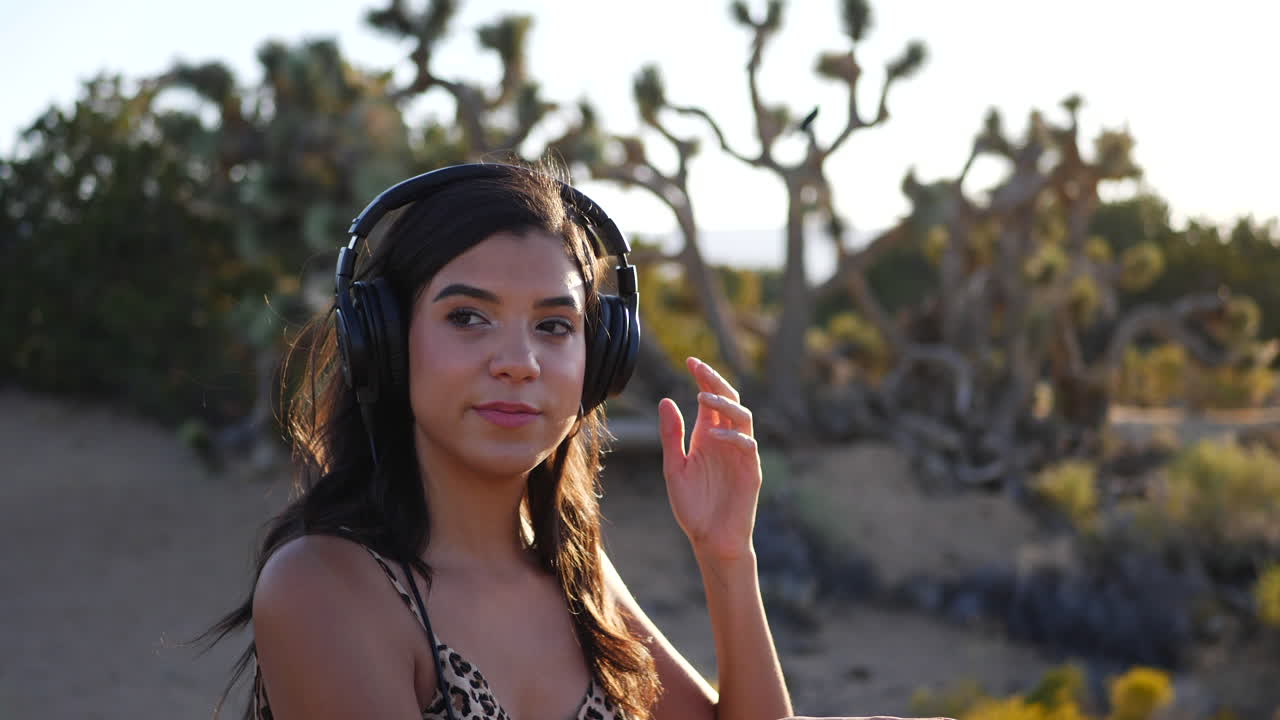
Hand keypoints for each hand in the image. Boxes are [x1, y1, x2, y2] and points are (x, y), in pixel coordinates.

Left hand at [658, 357, 760, 562]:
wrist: (711, 539)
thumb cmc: (693, 507)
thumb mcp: (674, 467)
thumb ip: (671, 435)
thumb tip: (666, 400)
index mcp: (707, 435)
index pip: (709, 399)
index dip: (703, 378)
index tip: (690, 361)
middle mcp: (725, 439)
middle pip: (728, 400)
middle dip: (715, 381)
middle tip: (699, 367)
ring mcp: (741, 453)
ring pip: (743, 417)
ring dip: (725, 405)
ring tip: (704, 397)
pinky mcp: (751, 470)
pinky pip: (747, 445)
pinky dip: (732, 436)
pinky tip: (713, 435)